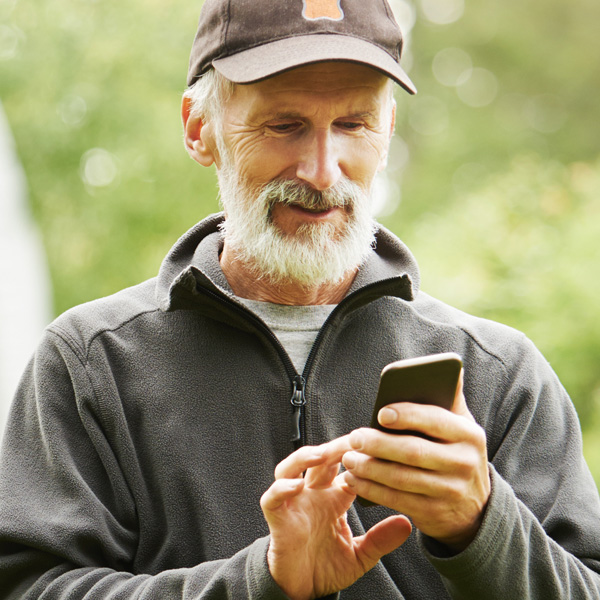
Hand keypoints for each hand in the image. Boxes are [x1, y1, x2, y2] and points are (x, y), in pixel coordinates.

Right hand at [261, 437, 411, 599]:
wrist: (302, 590)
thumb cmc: (326, 567)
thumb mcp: (361, 556)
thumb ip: (380, 539)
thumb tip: (406, 523)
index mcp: (334, 499)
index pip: (347, 468)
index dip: (359, 457)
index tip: (377, 450)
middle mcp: (313, 495)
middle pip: (320, 460)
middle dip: (336, 447)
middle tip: (353, 441)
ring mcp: (293, 504)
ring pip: (290, 468)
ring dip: (304, 457)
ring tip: (321, 454)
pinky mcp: (278, 519)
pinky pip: (272, 498)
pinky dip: (281, 488)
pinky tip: (296, 485)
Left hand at [342, 371, 489, 550]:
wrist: (476, 509)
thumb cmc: (456, 454)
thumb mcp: (462, 428)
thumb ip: (450, 400)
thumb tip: (451, 367)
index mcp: (469, 435)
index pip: (435, 420)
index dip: (407, 415)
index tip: (381, 412)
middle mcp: (464, 464)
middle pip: (414, 451)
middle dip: (379, 444)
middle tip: (354, 436)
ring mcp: (450, 491)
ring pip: (402, 478)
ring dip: (370, 468)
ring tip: (349, 458)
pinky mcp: (434, 514)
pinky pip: (396, 500)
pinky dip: (371, 490)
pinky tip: (354, 480)